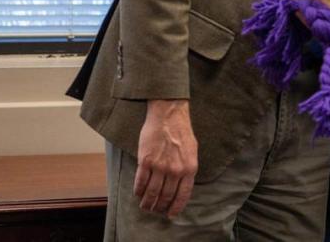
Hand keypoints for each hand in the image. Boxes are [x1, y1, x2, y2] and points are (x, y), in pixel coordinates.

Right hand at [134, 99, 197, 217]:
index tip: (170, 214)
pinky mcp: (146, 161)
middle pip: (165, 196)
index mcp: (189, 168)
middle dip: (159, 207)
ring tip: (144, 206)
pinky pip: (140, 182)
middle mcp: (175, 170)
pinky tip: (137, 194)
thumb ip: (188, 169)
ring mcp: (160, 166)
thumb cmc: (181, 131)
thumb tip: (182, 186)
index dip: (175, 208)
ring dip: (147, 203)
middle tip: (155, 210)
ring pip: (151, 193)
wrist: (169, 115)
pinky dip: (138, 191)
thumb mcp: (192, 151)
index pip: (183, 196)